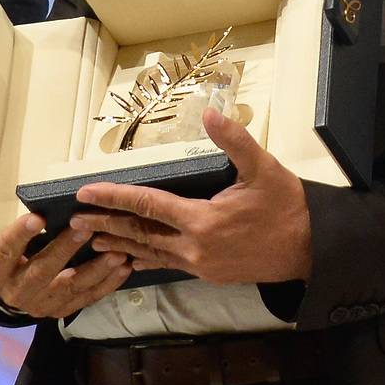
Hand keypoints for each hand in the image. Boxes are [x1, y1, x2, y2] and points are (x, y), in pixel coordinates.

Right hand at [0, 210, 132, 318]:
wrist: (6, 290)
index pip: (5, 253)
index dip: (18, 236)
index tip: (35, 216)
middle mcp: (18, 291)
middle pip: (42, 271)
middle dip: (64, 249)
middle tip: (84, 225)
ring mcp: (44, 304)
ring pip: (71, 288)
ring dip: (95, 270)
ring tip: (115, 250)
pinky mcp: (64, 310)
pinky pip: (88, 298)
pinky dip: (108, 284)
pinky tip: (125, 266)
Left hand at [67, 108, 311, 284]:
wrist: (310, 248)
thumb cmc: (286, 205)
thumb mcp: (263, 168)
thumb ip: (234, 140)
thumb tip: (210, 112)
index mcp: (202, 220)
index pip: (147, 205)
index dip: (114, 197)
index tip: (85, 194)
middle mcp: (194, 247)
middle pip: (139, 233)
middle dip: (106, 225)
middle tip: (75, 220)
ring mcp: (200, 264)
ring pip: (150, 253)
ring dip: (120, 245)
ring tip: (92, 241)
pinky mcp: (208, 273)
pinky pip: (168, 265)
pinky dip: (146, 260)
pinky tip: (131, 261)